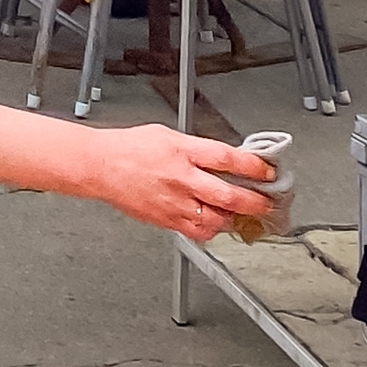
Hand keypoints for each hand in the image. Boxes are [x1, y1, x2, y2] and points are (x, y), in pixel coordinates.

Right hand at [83, 124, 277, 242]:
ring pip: (218, 219)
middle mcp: (181, 178)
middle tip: (266, 203)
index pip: (228, 159)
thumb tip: (223, 160)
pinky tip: (215, 223)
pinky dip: (212, 230)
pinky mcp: (166, 220)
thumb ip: (196, 149)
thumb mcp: (167, 135)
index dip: (254, 167)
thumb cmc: (129, 148)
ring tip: (242, 215)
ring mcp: (174, 202)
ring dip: (234, 219)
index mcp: (183, 151)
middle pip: (229, 195)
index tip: (267, 171)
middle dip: (255, 202)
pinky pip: (199, 232)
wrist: (100, 166)